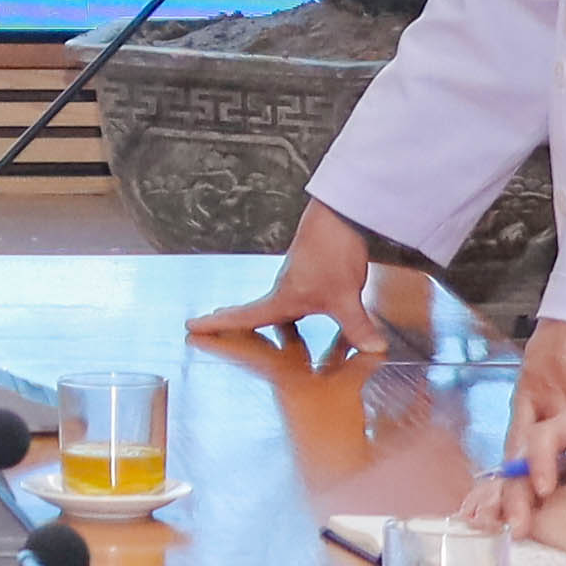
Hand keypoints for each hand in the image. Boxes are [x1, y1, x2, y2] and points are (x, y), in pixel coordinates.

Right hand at [196, 198, 377, 348]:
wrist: (340, 215)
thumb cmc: (330, 251)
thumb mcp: (344, 296)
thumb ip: (358, 326)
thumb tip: (373, 349)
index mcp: (281, 298)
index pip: (244, 316)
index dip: (218, 324)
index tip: (191, 324)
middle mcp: (284, 290)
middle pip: (255, 310)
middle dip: (236, 320)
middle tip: (214, 323)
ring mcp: (298, 280)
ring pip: (278, 305)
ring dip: (266, 316)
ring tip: (262, 328)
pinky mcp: (313, 272)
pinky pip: (298, 299)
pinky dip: (294, 310)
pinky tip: (309, 313)